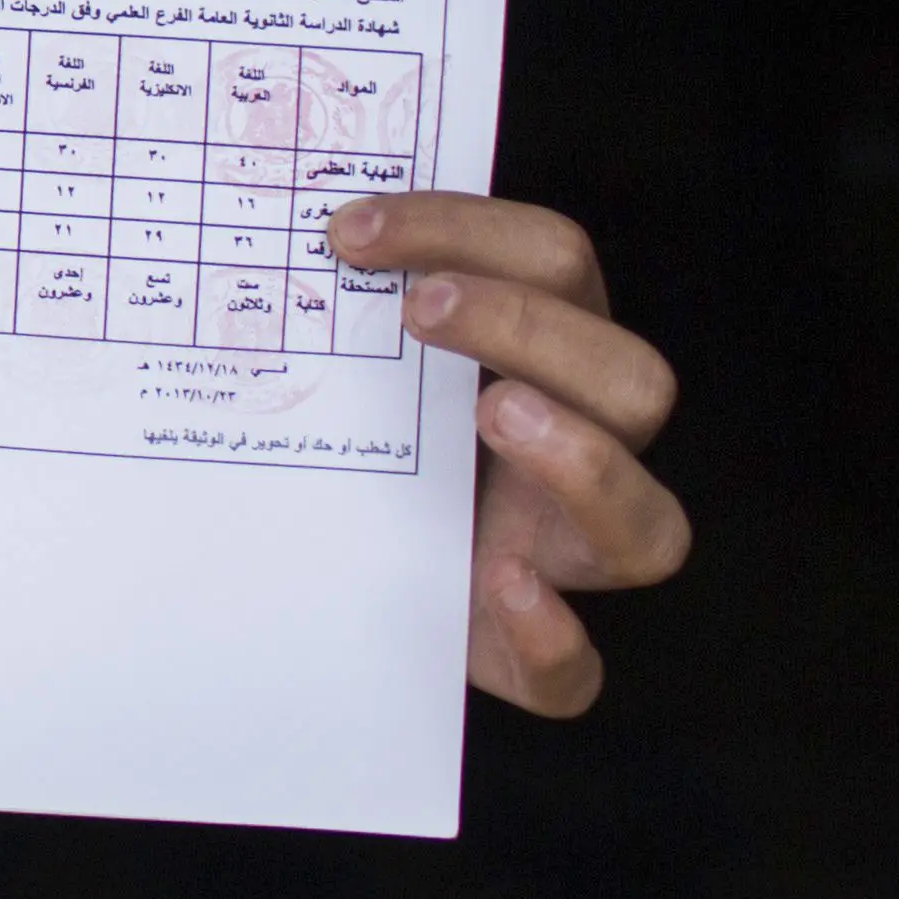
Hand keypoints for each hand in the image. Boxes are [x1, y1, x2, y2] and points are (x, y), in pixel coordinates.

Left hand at [334, 191, 686, 715]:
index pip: (556, 262)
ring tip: (492, 414)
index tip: (350, 228)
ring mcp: (562, 560)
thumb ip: (329, 300)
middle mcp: (581, 452)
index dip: (471, 229)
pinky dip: (552, 638)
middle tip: (419, 308)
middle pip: (634, 382)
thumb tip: (247, 225)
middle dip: (534, 329)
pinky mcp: (523, 655)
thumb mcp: (342, 360)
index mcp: (546, 359)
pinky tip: (498, 587)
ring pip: (651, 528)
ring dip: (584, 463)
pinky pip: (575, 673)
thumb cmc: (339, 431)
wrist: (323, 565)